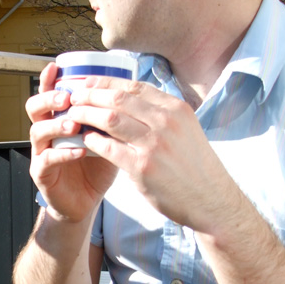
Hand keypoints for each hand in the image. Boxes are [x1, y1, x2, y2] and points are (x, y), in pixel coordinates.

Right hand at [27, 63, 118, 222]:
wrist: (86, 201)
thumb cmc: (96, 167)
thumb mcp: (106, 136)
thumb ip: (110, 117)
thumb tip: (131, 91)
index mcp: (59, 118)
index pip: (50, 93)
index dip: (50, 80)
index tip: (56, 67)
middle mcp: (46, 131)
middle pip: (34, 107)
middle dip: (48, 98)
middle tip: (66, 98)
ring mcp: (41, 152)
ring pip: (37, 131)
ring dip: (55, 124)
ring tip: (73, 124)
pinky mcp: (41, 173)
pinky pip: (46, 159)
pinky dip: (62, 154)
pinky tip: (78, 151)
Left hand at [67, 76, 242, 231]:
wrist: (212, 200)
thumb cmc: (194, 165)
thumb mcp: (185, 128)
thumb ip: (160, 113)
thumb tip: (129, 98)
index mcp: (176, 109)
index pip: (134, 86)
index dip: (105, 82)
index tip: (87, 83)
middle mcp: (166, 122)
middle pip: (118, 99)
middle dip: (90, 95)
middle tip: (73, 97)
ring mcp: (155, 145)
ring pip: (110, 119)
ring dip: (86, 115)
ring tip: (72, 115)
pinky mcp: (143, 168)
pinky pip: (108, 148)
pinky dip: (92, 141)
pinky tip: (84, 140)